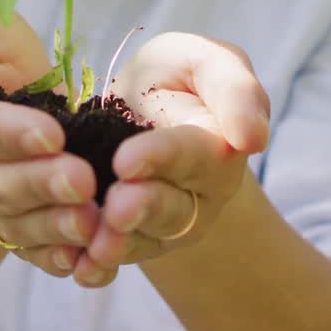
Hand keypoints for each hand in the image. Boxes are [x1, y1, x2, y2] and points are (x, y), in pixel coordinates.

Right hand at [0, 0, 99, 276]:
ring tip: (94, 221)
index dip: (8, 135)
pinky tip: (92, 262)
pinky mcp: (17, 224)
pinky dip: (62, 259)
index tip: (52, 134)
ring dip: (54, 226)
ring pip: (15, 224)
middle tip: (83, 180)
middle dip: (40, 184)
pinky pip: (35, 250)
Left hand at [71, 32, 270, 286]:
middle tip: (115, 208)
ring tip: (95, 246)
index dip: (161, 158)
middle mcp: (195, 196)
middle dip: (142, 209)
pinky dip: (95, 267)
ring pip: (144, 241)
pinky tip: (77, 269)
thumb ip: (234, 88)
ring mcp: (161, 225)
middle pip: (171, 208)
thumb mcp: (202, 62)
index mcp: (216, 149)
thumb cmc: (173, 78)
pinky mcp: (127, 241)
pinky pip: (113, 260)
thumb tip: (252, 138)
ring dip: (118, 244)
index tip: (127, 160)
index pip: (192, 154)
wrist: (135, 108)